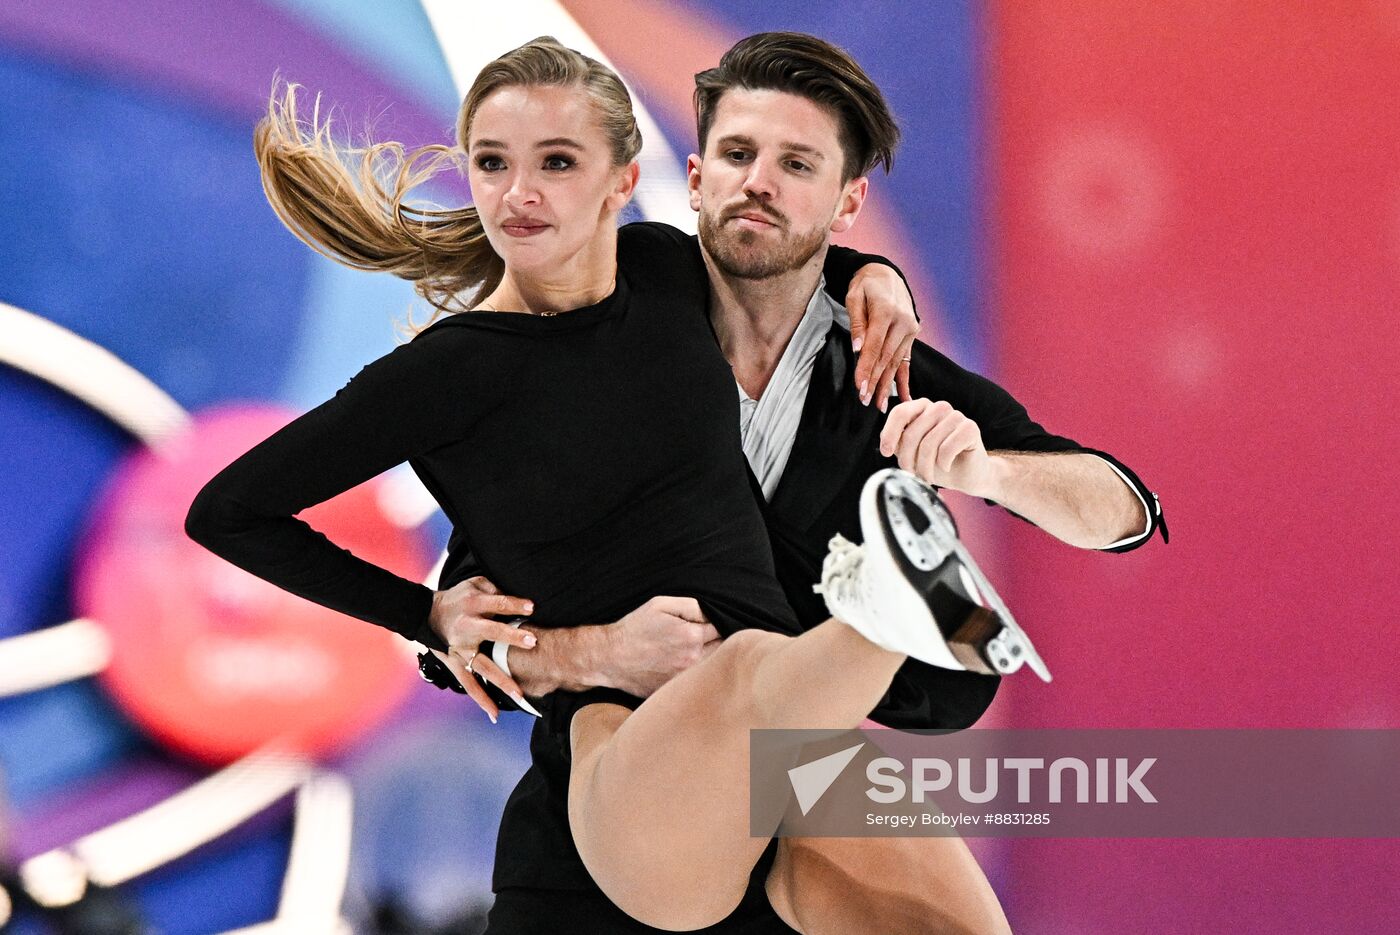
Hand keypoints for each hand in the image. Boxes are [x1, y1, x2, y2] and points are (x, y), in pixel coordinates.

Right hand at [428, 575, 536, 721]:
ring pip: (483, 666)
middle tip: (531, 641)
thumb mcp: (473, 583)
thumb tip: (515, 599)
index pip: (497, 603)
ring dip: (501, 679)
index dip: (514, 604)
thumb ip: (494, 587)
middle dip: (511, 636)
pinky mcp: (454, 664)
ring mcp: (460, 649)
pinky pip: (469, 684)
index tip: (531, 607)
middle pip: (491, 631)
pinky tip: (495, 714)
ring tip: (519, 694)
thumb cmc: (458, 598)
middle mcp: (467, 627)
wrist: (424, 614)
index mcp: (472, 605)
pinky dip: (481, 699)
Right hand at [599, 597, 720, 697]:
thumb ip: (691, 606)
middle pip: (721, 650)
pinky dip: (693, 675)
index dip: (715, 623)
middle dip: (716, 641)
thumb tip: (711, 613)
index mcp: (691, 637)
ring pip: (710, 668)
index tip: (706, 624)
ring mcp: (684, 679)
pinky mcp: (675, 691)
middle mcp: (692, 660)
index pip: (721, 628)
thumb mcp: (660, 605)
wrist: (610, 658)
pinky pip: (694, 682)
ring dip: (708, 659)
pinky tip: (676, 665)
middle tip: (701, 637)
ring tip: (687, 651)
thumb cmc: (634, 628)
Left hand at [846, 264, 917, 412]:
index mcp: (887, 311)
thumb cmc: (866, 285)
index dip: (866, 368)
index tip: (859, 386)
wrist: (886, 274)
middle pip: (886, 357)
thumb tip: (857, 349)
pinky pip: (906, 360)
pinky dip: (904, 379)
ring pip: (896, 362)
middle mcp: (903, 322)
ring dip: (887, 384)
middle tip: (865, 400)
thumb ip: (857, 322)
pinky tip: (905, 398)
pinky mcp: (912, 335)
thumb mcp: (854, 297)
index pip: (874, 346)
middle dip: (875, 381)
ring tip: (879, 405)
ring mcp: (910, 329)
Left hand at [880, 399, 995, 496]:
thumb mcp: (912, 452)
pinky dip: (943, 463)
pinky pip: (947, 448)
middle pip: (912, 433)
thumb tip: (886, 444)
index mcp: (922, 408)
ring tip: (927, 476)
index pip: (900, 412)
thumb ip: (898, 442)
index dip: (890, 433)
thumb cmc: (938, 462)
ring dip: (925, 467)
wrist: (966, 475)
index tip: (886, 452)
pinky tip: (946, 466)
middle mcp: (938, 407)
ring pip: (929, 443)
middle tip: (912, 474)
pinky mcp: (970, 428)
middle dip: (908, 459)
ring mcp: (956, 416)